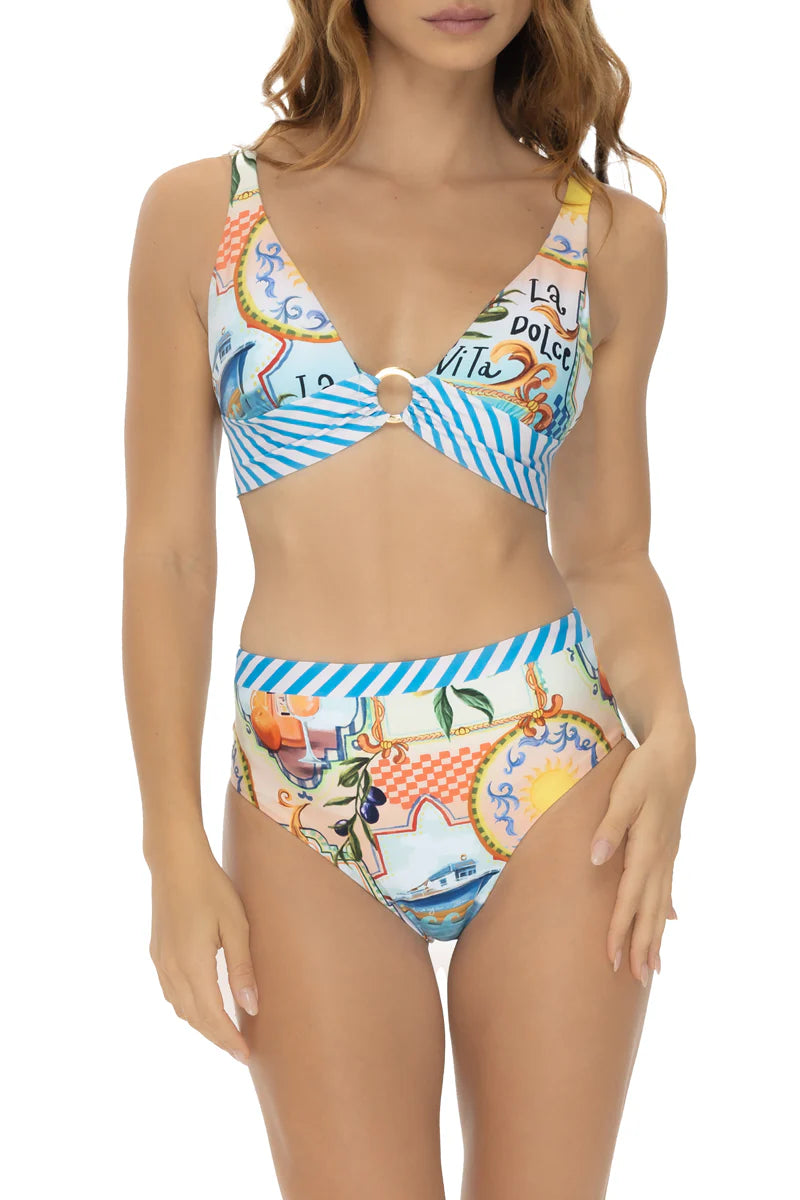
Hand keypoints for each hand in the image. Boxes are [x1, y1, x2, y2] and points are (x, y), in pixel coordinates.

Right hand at [148, 830, 258, 1062]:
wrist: (175, 862)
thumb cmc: (211, 888)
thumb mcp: (236, 925)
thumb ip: (242, 968)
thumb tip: (252, 1008)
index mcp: (192, 965)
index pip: (211, 1016)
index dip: (228, 1039)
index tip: (245, 1056)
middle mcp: (172, 970)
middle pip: (194, 1018)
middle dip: (217, 1037)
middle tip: (240, 1051)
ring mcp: (161, 962)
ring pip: (180, 1008)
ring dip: (201, 1024)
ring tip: (225, 1032)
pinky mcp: (157, 953)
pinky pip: (171, 993)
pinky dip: (188, 1008)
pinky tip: (201, 1005)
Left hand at [589, 720, 694, 985]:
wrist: (674, 753)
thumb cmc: (643, 771)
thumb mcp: (622, 793)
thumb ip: (608, 827)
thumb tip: (594, 859)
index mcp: (646, 847)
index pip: (630, 898)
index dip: (620, 929)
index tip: (613, 959)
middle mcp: (660, 856)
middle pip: (650, 911)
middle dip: (643, 946)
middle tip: (638, 981)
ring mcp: (667, 853)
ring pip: (661, 904)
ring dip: (656, 937)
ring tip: (654, 969)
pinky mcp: (668, 847)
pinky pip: (666, 888)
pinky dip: (665, 910)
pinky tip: (668, 923)